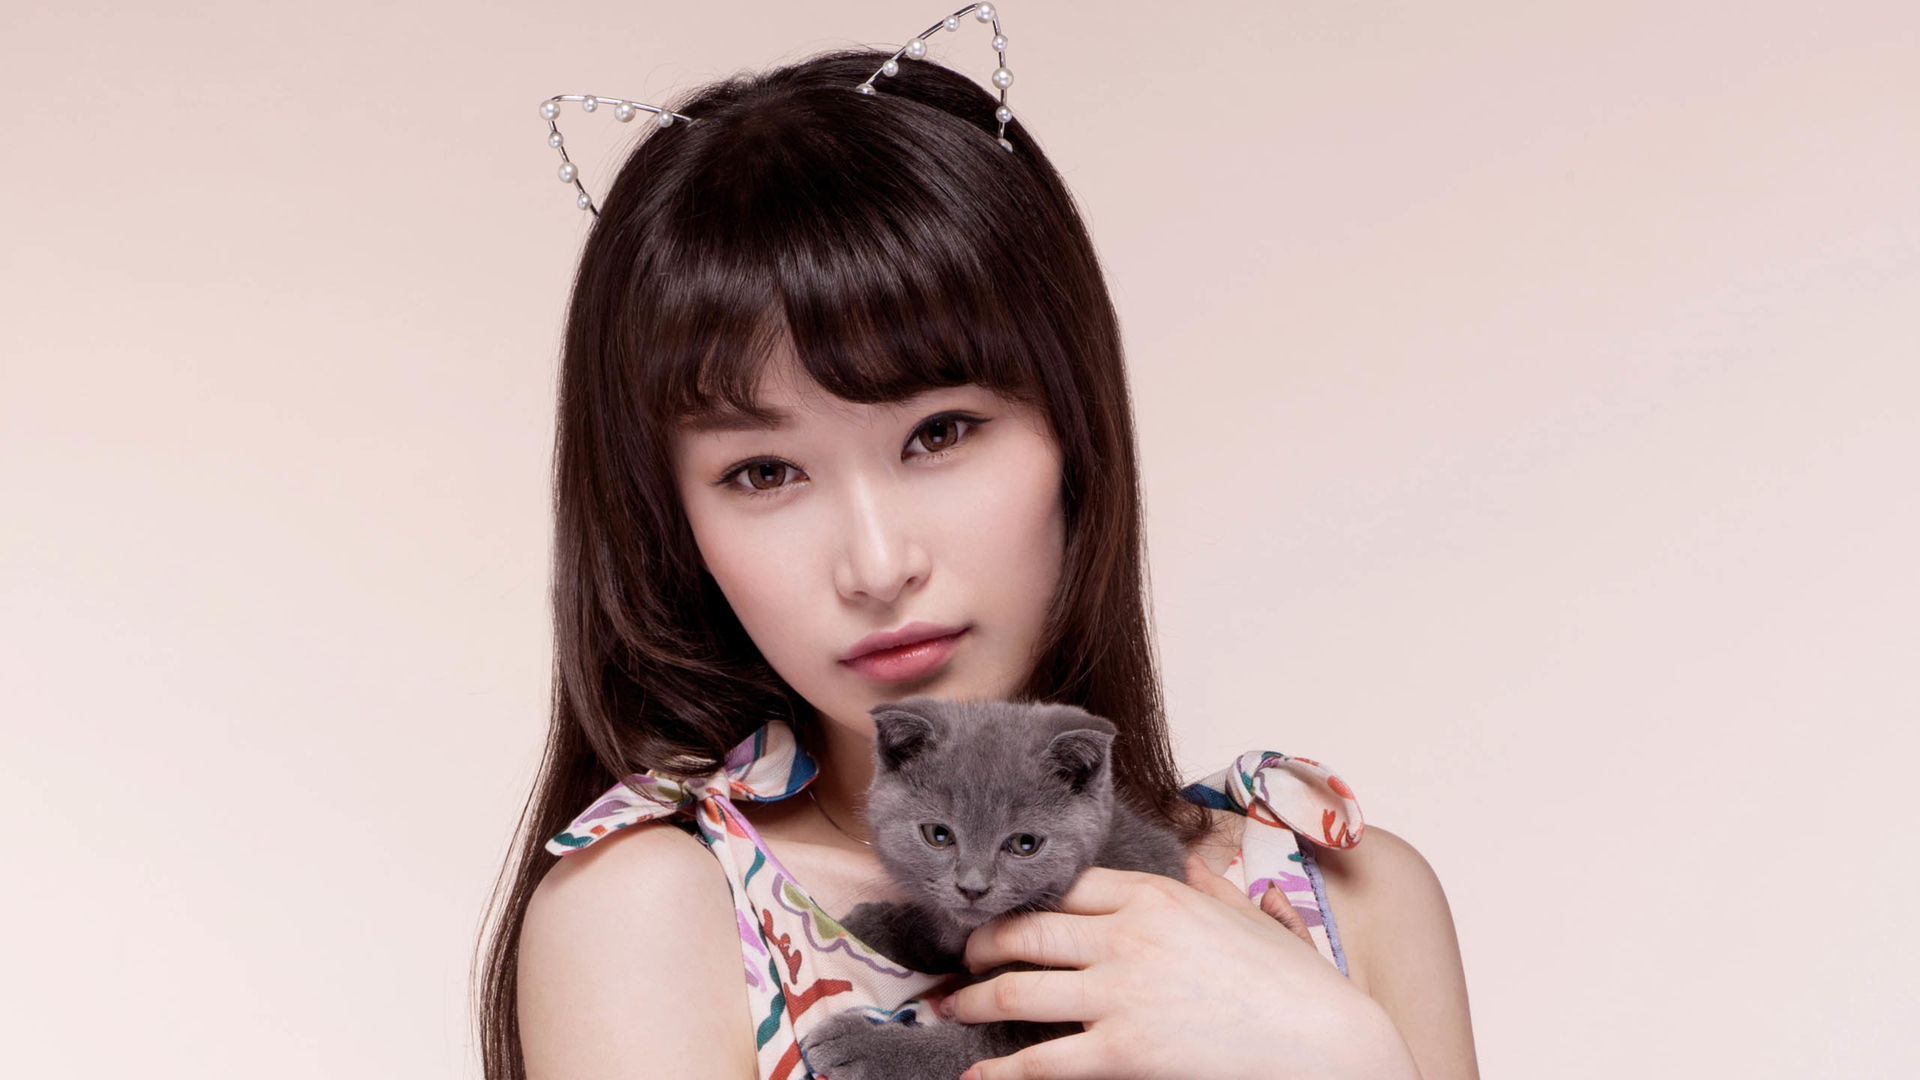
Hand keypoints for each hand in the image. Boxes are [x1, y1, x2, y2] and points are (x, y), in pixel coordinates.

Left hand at [942, 856, 1421, 1079]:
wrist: (1329, 1045)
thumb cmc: (1299, 988)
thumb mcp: (1254, 919)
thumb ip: (1214, 887)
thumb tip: (1196, 857)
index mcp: (1157, 895)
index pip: (1065, 887)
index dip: (1023, 901)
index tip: (1002, 914)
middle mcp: (1128, 934)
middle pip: (1025, 930)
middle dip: (979, 945)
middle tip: (961, 960)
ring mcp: (1121, 992)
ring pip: (1016, 988)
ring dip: (972, 1000)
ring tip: (951, 1008)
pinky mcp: (1122, 1051)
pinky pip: (1039, 1058)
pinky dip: (998, 1070)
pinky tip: (977, 1076)